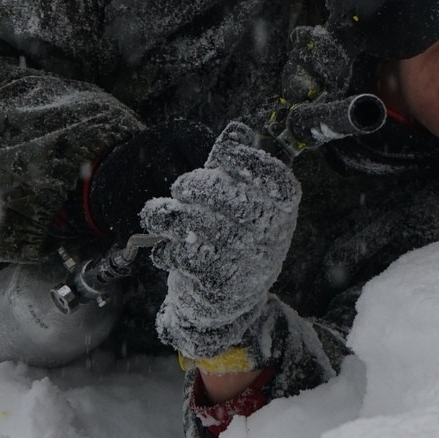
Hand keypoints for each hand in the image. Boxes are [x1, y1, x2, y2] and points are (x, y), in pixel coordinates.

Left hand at [140, 123, 299, 360]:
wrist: (225, 307)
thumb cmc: (229, 241)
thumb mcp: (239, 207)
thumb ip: (235, 171)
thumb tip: (237, 130)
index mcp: (281, 214)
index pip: (276, 182)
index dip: (250, 162)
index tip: (223, 153)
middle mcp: (271, 239)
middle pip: (234, 203)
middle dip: (201, 188)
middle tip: (181, 188)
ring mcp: (248, 265)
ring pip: (206, 230)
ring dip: (174, 218)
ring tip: (157, 215)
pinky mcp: (222, 287)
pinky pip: (190, 259)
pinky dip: (169, 251)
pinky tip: (164, 249)